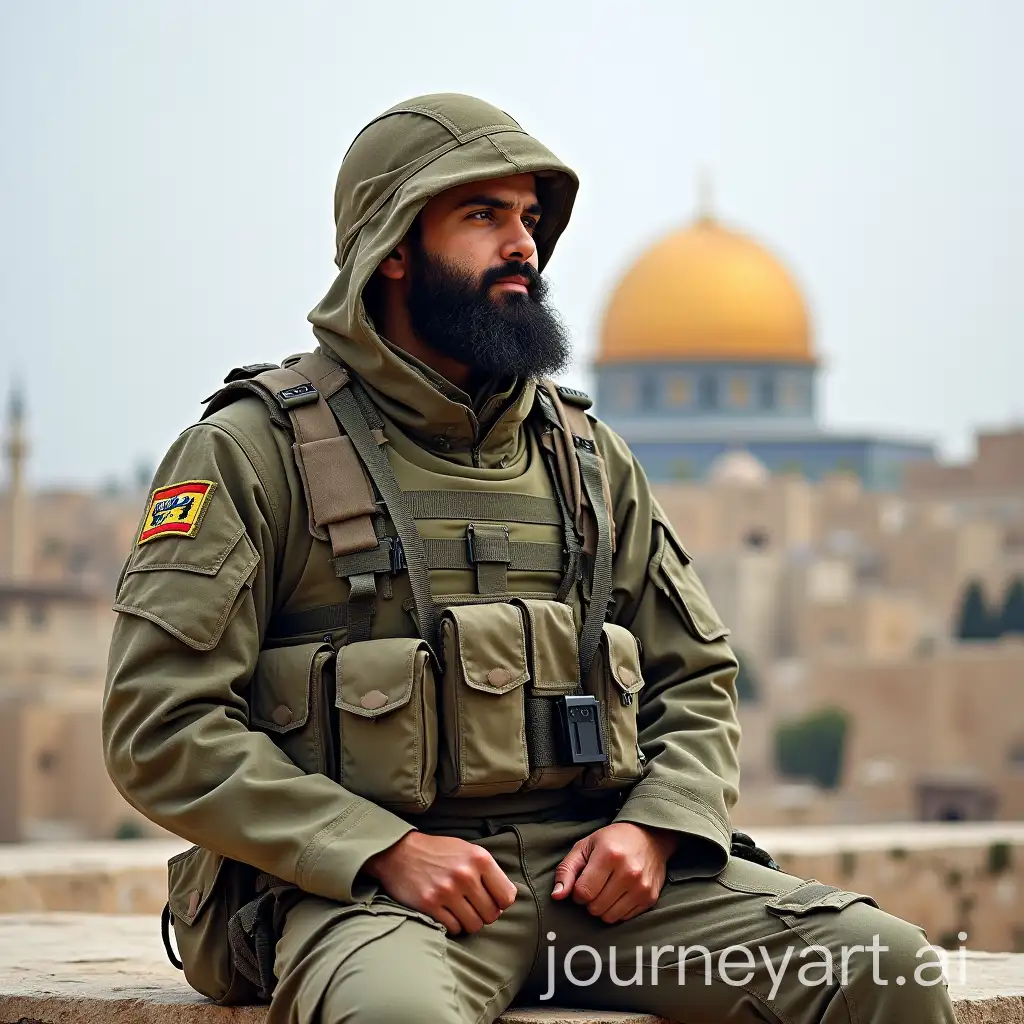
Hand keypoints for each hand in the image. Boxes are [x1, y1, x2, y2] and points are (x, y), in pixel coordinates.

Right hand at [363, 831, 516, 934]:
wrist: (399, 851)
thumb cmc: (438, 852)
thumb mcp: (467, 850)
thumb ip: (487, 871)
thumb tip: (506, 899)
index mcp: (479, 859)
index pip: (507, 897)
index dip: (501, 903)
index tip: (491, 900)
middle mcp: (465, 874)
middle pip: (492, 915)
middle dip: (485, 914)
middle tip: (473, 906)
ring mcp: (447, 891)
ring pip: (474, 925)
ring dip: (469, 921)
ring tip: (460, 910)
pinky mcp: (430, 905)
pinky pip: (454, 929)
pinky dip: (452, 925)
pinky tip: (446, 912)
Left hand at [550, 822, 678, 923]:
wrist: (649, 836)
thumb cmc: (612, 840)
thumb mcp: (584, 846)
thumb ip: (566, 870)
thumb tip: (556, 896)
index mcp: (609, 855)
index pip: (583, 892)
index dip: (577, 892)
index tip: (582, 882)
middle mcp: (628, 872)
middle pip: (595, 907)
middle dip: (590, 900)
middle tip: (595, 885)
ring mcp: (642, 886)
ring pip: (609, 917)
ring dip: (603, 907)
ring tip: (607, 889)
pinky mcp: (650, 898)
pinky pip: (624, 918)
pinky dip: (618, 910)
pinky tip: (620, 893)